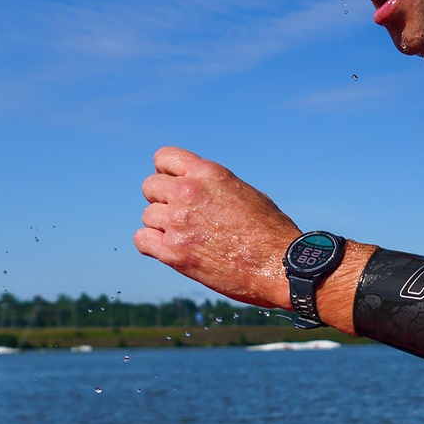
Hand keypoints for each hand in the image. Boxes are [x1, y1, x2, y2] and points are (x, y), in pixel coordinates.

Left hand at [133, 148, 299, 310]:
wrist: (281, 265)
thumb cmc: (273, 232)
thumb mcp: (248, 194)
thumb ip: (218, 188)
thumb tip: (207, 192)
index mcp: (208, 173)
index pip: (164, 158)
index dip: (166, 173)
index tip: (174, 186)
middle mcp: (188, 192)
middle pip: (150, 187)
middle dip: (162, 200)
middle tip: (180, 217)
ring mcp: (178, 222)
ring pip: (148, 216)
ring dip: (161, 226)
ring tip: (185, 238)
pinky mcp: (174, 252)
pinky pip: (142, 240)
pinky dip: (152, 245)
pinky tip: (169, 250)